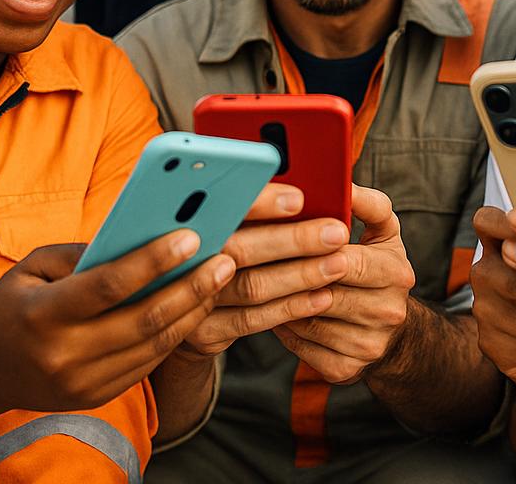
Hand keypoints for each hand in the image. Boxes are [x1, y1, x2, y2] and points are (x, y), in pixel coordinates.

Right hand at [0, 227, 234, 417]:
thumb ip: (85, 251)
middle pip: (144, 319)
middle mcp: (64, 355)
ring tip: (220, 279)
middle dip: (191, 286)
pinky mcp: (97, 396)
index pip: (109, 286)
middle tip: (225, 259)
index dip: (154, 261)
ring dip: (194, 310)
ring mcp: (82, 382)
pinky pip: (149, 361)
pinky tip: (197, 305)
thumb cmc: (14, 303)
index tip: (192, 237)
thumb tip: (144, 233)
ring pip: (155, 344)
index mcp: (43, 315)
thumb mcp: (35, 266)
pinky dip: (178, 331)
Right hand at [177, 182, 352, 359]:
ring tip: (338, 264)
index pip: (223, 204)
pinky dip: (290, 307)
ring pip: (251, 285)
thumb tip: (307, 182)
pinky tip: (321, 297)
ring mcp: (189, 298)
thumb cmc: (218, 246)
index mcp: (189, 218)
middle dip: (294, 240)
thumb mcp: (223, 219)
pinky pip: (251, 320)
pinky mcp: (202, 332)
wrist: (177, 308)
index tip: (299, 198)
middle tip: (336, 233)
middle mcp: (184, 256)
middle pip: (240, 247)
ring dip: (300, 275)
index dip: (260, 202)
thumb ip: (250, 203)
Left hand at [272, 185, 415, 383]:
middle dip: (289, 276)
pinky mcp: (348, 370)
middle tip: (253, 259)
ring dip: (280, 303)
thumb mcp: (383, 231)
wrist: (394, 329)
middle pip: (325, 292)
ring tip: (255, 282)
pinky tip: (268, 310)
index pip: (348, 261)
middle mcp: (388, 312)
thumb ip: (367, 204)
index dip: (312, 251)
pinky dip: (283, 329)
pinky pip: (303, 348)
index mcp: (396, 272)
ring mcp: (369, 345)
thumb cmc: (378, 265)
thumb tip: (344, 182)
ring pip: (309, 322)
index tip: (282, 236)